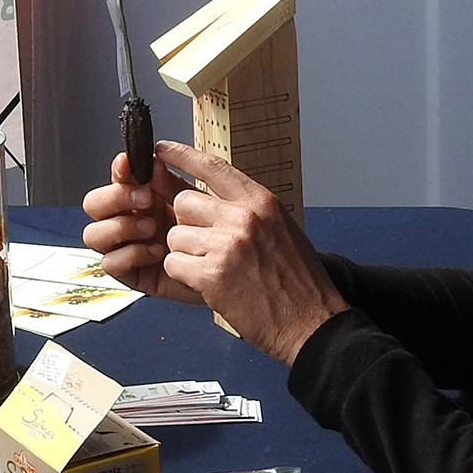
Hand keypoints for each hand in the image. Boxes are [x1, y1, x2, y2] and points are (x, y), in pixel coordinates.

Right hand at [82, 149, 206, 308]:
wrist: (228, 271)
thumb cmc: (212, 235)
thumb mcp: (196, 203)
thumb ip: (171, 183)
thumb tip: (154, 161)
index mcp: (140, 197)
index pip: (115, 179)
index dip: (119, 170)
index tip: (129, 164)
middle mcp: (126, 219)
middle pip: (93, 204)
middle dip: (115, 198)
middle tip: (146, 199)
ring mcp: (124, 246)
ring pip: (94, 234)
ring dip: (121, 227)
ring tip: (152, 228)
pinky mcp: (129, 272)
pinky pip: (110, 263)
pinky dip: (131, 254)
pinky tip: (156, 252)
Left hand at [124, 140, 349, 363]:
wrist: (312, 323)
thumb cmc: (298, 283)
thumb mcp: (281, 230)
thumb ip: (247, 212)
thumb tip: (209, 200)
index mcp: (262, 202)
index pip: (214, 167)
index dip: (182, 156)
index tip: (160, 150)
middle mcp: (244, 217)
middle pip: (184, 203)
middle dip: (186, 227)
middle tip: (206, 250)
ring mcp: (228, 244)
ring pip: (175, 236)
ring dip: (186, 256)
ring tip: (216, 273)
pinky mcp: (213, 274)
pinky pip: (174, 264)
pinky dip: (184, 278)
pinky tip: (209, 287)